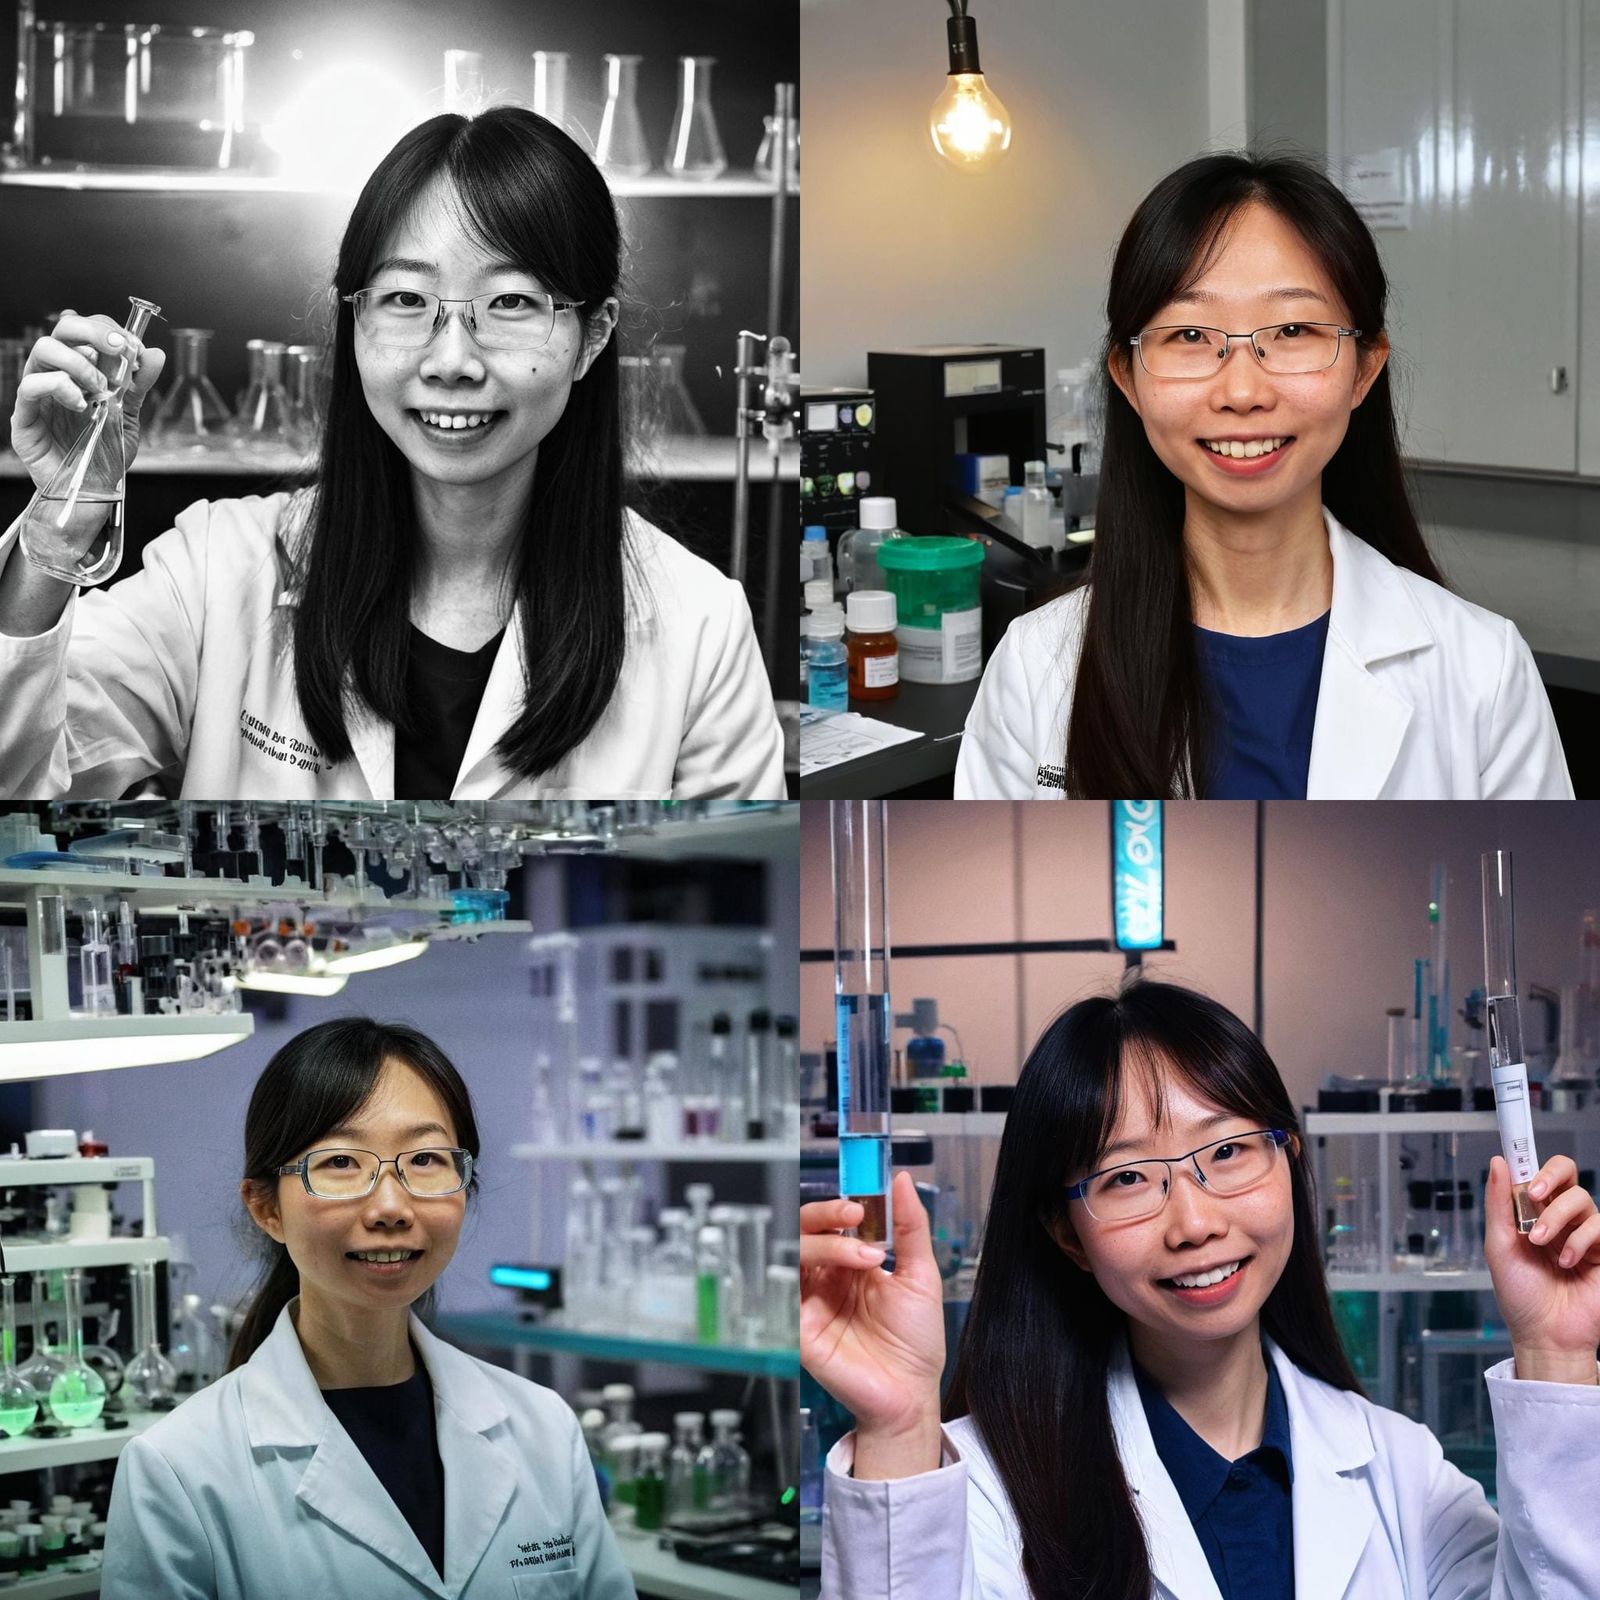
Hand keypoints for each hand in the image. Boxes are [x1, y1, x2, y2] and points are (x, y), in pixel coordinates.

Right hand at [10, 311, 165, 498]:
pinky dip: (59, 386)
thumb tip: (155, 353)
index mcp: (81, 370)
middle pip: (62, 330)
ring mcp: (40, 392)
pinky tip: (80, 404)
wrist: (92, 492)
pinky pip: (30, 386)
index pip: (86, 331)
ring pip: (43, 350)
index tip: (133, 345)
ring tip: (100, 388)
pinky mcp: (26, 415)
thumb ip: (139, 385)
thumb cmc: (104, 454)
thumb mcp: (129, 416)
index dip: (108, 329)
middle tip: (118, 348)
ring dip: (78, 362)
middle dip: (93, 331)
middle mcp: (59, 375)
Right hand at [801, 1170, 946, 1441]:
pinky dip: (805, 1277)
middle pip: (806, 1230)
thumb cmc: (915, 1345)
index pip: (834, 1222)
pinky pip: (786, 1293)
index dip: (842, 1206)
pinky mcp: (800, 1328)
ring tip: (863, 1256)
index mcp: (853, 1265)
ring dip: (825, 1244)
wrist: (911, 1395)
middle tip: (853, 1215)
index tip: (862, 1201)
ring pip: (795, 1254)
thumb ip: (910, 1227)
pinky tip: (836, 1280)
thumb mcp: (921, 1275)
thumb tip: (901, 1182)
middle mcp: (829, 1279)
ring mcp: (812, 1301)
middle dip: (826, 1215)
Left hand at [1483, 1154, 1599, 1382]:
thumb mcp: (1498, 1246)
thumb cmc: (1520, 1295)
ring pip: (1582, 1199)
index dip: (1532, 1157)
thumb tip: (1498, 1162)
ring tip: (1543, 1244)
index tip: (1519, 1138)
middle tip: (1534, 1196)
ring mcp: (1583, 1233)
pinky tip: (1567, 1260)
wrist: (1545, 1335)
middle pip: (1567, 1173)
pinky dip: (1581, 1240)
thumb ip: (1499, 1204)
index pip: (1536, 1173)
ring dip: (1559, 1218)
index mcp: (1530, 1213)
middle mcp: (1558, 1218)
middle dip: (1550, 1177)